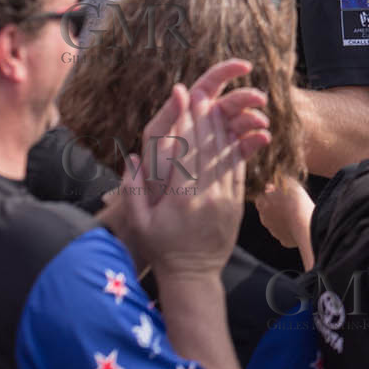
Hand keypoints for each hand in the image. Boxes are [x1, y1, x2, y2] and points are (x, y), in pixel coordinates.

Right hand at [116, 67, 259, 278]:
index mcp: (181, 197)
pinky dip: (234, 148)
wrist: (194, 276)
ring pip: (225, 155)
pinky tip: (230, 132)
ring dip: (222, 128)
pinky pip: (236, 169)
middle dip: (204, 116)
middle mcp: (206, 195)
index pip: (185, 149)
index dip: (185, 120)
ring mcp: (225, 199)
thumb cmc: (162, 249)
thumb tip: (132, 157)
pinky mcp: (237, 204)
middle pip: (208, 146)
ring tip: (217, 105)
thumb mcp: (140, 223)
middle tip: (201, 93)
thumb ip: (133, 190)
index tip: (183, 98)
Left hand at [137, 60, 269, 205]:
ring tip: (261, 124)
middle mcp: (206, 121)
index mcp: (189, 110)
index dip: (228, 70)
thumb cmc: (152, 170)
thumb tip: (180, 87)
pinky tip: (263, 139)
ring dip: (254, 118)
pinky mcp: (229, 158)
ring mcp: (219, 139)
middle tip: (261, 99)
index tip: (246, 66)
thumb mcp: (156, 140)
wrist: (159, 206)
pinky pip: (246, 145)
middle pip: (232, 100)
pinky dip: (255, 140)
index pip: (211, 82)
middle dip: (248, 96)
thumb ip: (169, 115)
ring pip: (242, 121)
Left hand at [255, 177, 314, 262]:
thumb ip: (276, 179)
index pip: (261, 196)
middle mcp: (264, 218)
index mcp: (261, 203)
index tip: (281, 190)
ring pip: (278, 223)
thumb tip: (272, 177)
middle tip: (290, 201)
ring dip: (285, 218)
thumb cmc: (295, 199)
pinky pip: (287, 234)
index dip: (271, 192)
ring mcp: (273, 231)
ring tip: (297, 213)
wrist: (304, 222)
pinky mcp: (284, 240)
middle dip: (277, 206)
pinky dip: (292, 230)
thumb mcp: (286, 181)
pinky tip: (299, 224)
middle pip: (269, 210)